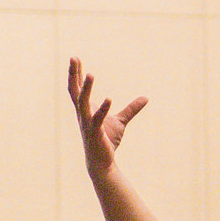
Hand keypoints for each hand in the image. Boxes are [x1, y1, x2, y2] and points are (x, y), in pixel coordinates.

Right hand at [67, 58, 146, 179]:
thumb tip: (146, 98)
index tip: (75, 58)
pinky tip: (109, 98)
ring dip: (87, 89)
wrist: (103, 162)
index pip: (77, 88)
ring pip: (83, 103)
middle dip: (74, 74)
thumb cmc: (107, 141)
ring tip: (91, 74)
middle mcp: (82, 115)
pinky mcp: (95, 133)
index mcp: (85, 110)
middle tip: (74, 58)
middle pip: (75, 91)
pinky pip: (97, 119)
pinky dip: (103, 109)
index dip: (76, 73)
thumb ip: (131, 109)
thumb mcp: (121, 121)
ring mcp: (87, 124)